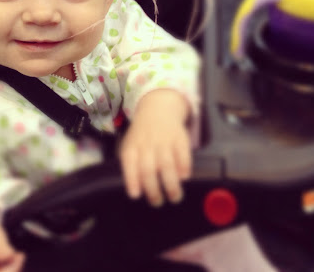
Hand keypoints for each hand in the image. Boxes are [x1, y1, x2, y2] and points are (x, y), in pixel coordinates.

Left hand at [120, 89, 191, 205]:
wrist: (157, 110)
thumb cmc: (142, 136)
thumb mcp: (131, 146)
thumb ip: (132, 166)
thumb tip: (137, 192)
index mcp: (132, 147)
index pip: (129, 163)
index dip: (132, 180)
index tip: (135, 195)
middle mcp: (147, 144)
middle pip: (148, 169)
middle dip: (153, 190)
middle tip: (158, 202)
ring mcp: (164, 141)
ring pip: (166, 165)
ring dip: (171, 185)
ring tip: (174, 197)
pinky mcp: (180, 139)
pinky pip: (183, 155)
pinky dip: (184, 168)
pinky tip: (184, 178)